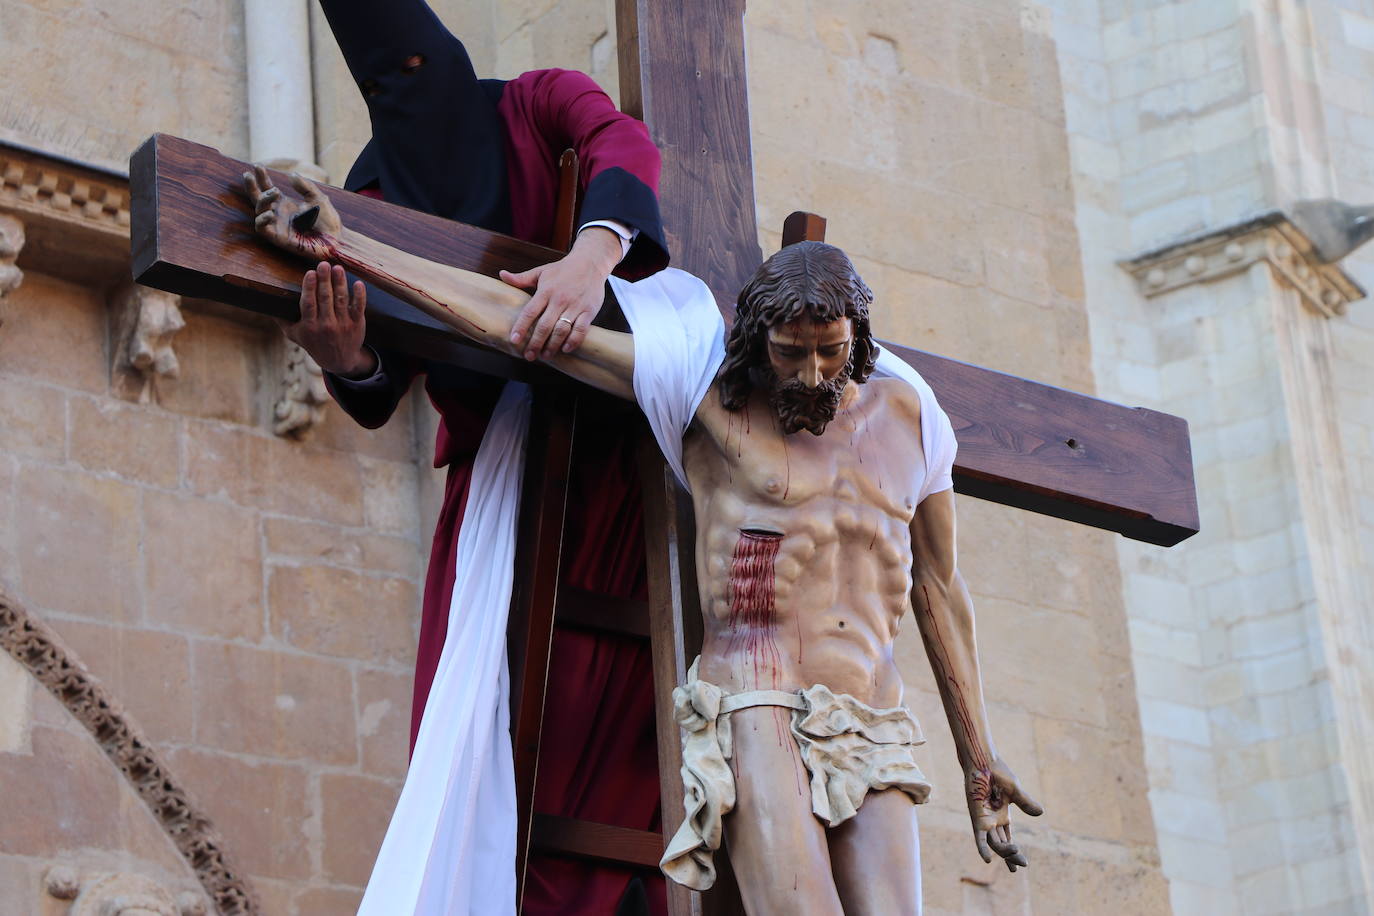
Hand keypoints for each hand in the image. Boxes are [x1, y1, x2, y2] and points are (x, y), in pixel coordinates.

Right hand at [242, 165, 342, 261]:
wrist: (336, 240)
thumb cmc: (328, 221)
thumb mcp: (318, 198)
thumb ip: (305, 186)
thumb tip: (291, 174)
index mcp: (285, 204)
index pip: (268, 189)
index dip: (261, 177)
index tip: (256, 166)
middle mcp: (278, 214)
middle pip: (257, 199)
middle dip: (251, 186)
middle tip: (248, 175)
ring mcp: (277, 226)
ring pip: (259, 211)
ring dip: (263, 200)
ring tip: (275, 192)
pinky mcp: (278, 238)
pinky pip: (262, 229)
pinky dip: (262, 219)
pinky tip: (270, 212)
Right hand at [280, 262, 374, 377]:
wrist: (338, 360)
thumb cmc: (313, 343)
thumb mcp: (294, 334)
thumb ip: (281, 319)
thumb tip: (266, 301)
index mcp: (310, 326)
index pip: (309, 304)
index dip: (310, 287)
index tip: (310, 272)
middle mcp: (326, 325)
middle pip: (325, 298)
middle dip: (325, 280)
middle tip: (324, 264)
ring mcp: (342, 324)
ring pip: (341, 300)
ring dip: (340, 283)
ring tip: (338, 268)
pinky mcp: (356, 323)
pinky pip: (359, 307)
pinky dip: (359, 295)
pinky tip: (358, 283)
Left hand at [500, 226, 620, 359]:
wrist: (590, 263)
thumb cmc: (562, 270)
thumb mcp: (541, 271)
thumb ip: (521, 278)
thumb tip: (501, 275)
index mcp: (545, 291)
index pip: (530, 312)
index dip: (521, 327)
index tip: (514, 340)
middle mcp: (559, 299)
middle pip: (544, 325)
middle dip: (535, 343)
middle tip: (529, 356)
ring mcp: (575, 306)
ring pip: (562, 330)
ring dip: (553, 345)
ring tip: (545, 355)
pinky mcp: (589, 311)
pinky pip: (581, 329)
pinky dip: (573, 341)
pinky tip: (565, 349)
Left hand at [966, 757, 1041, 871]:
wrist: (983, 761)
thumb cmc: (997, 772)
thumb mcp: (1015, 791)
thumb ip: (1025, 803)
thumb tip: (1040, 813)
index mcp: (1002, 815)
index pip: (1007, 839)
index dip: (1013, 852)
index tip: (1023, 864)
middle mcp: (992, 820)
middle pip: (1002, 844)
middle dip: (1012, 856)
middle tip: (1023, 864)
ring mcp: (984, 819)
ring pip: (994, 843)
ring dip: (1004, 852)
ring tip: (1015, 859)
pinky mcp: (977, 816)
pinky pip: (979, 836)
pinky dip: (982, 848)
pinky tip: (987, 859)